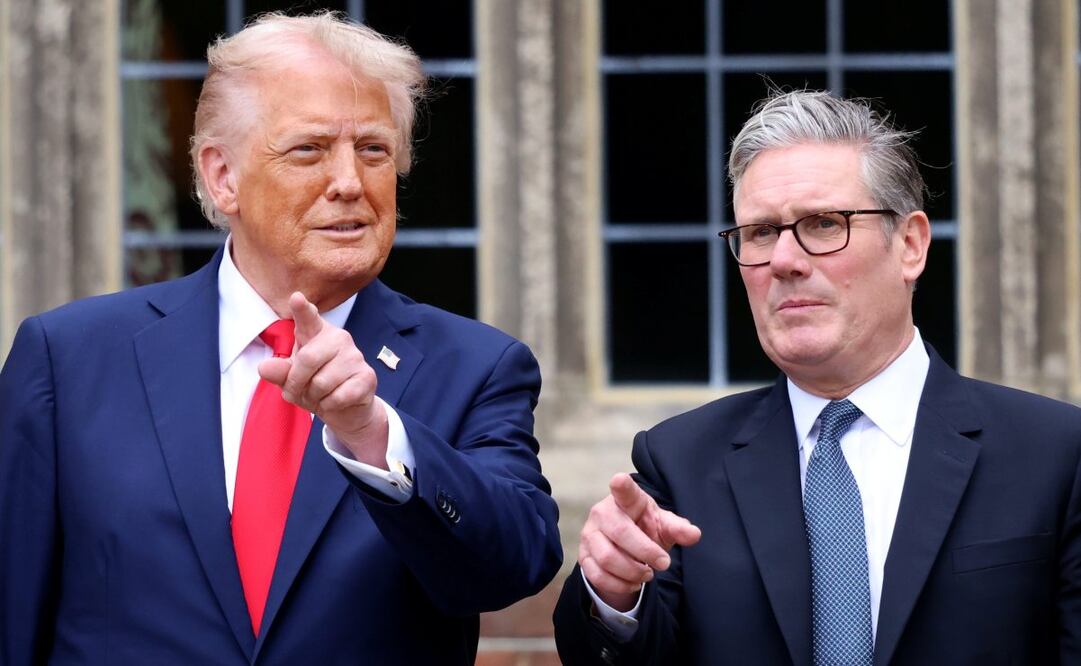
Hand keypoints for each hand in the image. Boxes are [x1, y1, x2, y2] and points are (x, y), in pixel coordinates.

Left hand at [258, 292, 389, 467]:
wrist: (346, 410)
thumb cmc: (316, 387)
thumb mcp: (291, 380)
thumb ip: (279, 372)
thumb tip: (264, 368)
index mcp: (317, 333)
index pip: (308, 318)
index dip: (302, 309)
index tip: (296, 298)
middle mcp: (338, 338)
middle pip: (307, 358)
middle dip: (296, 383)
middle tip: (297, 392)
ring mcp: (355, 356)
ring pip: (322, 382)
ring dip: (314, 397)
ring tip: (319, 396)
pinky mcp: (367, 377)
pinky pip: (338, 396)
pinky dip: (329, 405)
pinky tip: (335, 401)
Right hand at [579, 473, 701, 611]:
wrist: (624, 545)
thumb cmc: (645, 528)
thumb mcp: (663, 525)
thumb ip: (678, 528)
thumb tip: (694, 534)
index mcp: (626, 500)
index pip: (623, 491)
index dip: (621, 486)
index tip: (619, 480)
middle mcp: (602, 512)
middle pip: (620, 532)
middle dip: (645, 552)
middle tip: (663, 563)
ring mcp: (589, 534)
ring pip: (607, 558)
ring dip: (632, 572)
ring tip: (647, 574)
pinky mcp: (583, 555)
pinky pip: (597, 575)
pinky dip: (619, 585)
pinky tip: (632, 583)